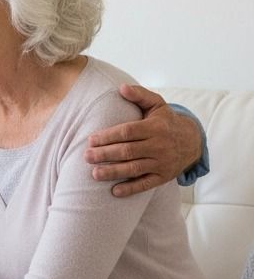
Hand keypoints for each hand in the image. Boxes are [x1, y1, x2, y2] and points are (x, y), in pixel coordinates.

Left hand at [84, 84, 201, 197]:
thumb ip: (140, 95)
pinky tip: (114, 191)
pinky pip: (146, 184)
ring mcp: (162, 162)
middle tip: (86, 157)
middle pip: (128, 151)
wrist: (192, 141)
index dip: (108, 136)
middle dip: (105, 155)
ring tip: (94, 174)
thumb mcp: (157, 105)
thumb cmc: (166, 122)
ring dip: (113, 172)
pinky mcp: (163, 177)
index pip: (128, 132)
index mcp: (155, 127)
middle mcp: (159, 146)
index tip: (90, 140)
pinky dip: (130, 189)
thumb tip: (121, 87)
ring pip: (134, 168)